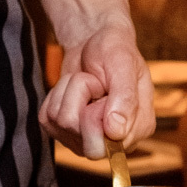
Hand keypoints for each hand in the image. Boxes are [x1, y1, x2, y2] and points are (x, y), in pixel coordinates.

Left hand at [39, 19, 154, 157]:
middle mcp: (115, 141)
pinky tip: (73, 88)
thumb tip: (116, 132)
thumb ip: (125, 99)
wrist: (93, 42)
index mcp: (139, 128)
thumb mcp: (124, 65)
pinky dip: (57, 95)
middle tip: (94, 86)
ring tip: (86, 80)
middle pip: (85, 144)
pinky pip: (47, 119)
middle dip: (82, 103)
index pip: (110, 144)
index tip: (104, 90)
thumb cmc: (114, 50)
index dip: (98, 115)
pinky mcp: (62, 131)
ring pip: (62, 123)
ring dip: (70, 91)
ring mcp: (87, 139)